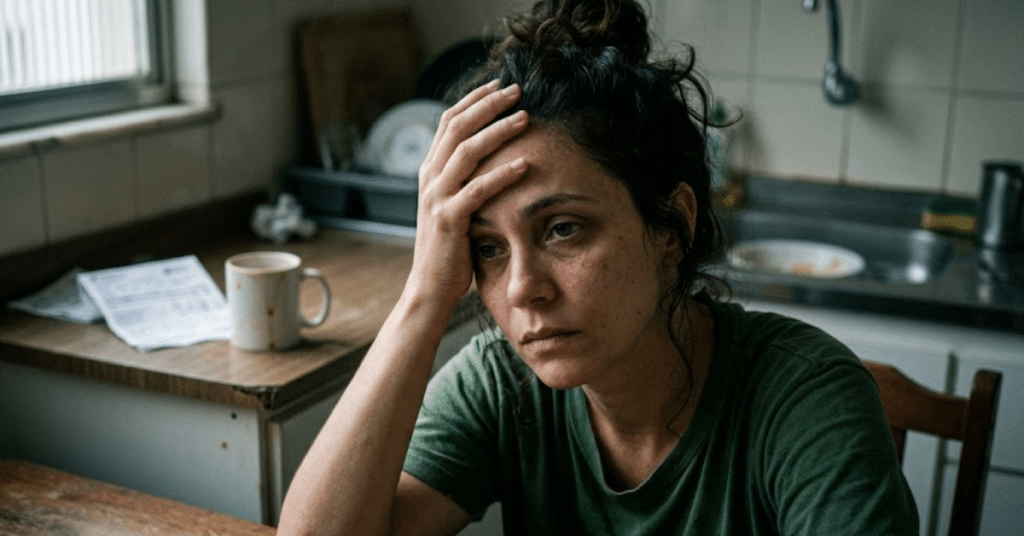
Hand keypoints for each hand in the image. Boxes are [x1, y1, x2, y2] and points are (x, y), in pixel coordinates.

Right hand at [407, 80, 529, 308]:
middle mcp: (429, 179)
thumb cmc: (450, 251)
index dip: (474, 100)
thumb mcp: (454, 208)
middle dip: (488, 104)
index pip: (449, 121)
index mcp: (431, 172)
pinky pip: (477, 190)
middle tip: (518, 90)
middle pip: (457, 127)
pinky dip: (503, 174)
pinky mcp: (449, 221)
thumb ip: (465, 183)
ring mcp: (436, 198)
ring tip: (526, 117)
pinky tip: (526, 163)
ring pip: (466, 151)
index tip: (500, 85)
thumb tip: (492, 160)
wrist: (429, 289)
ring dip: (498, 130)